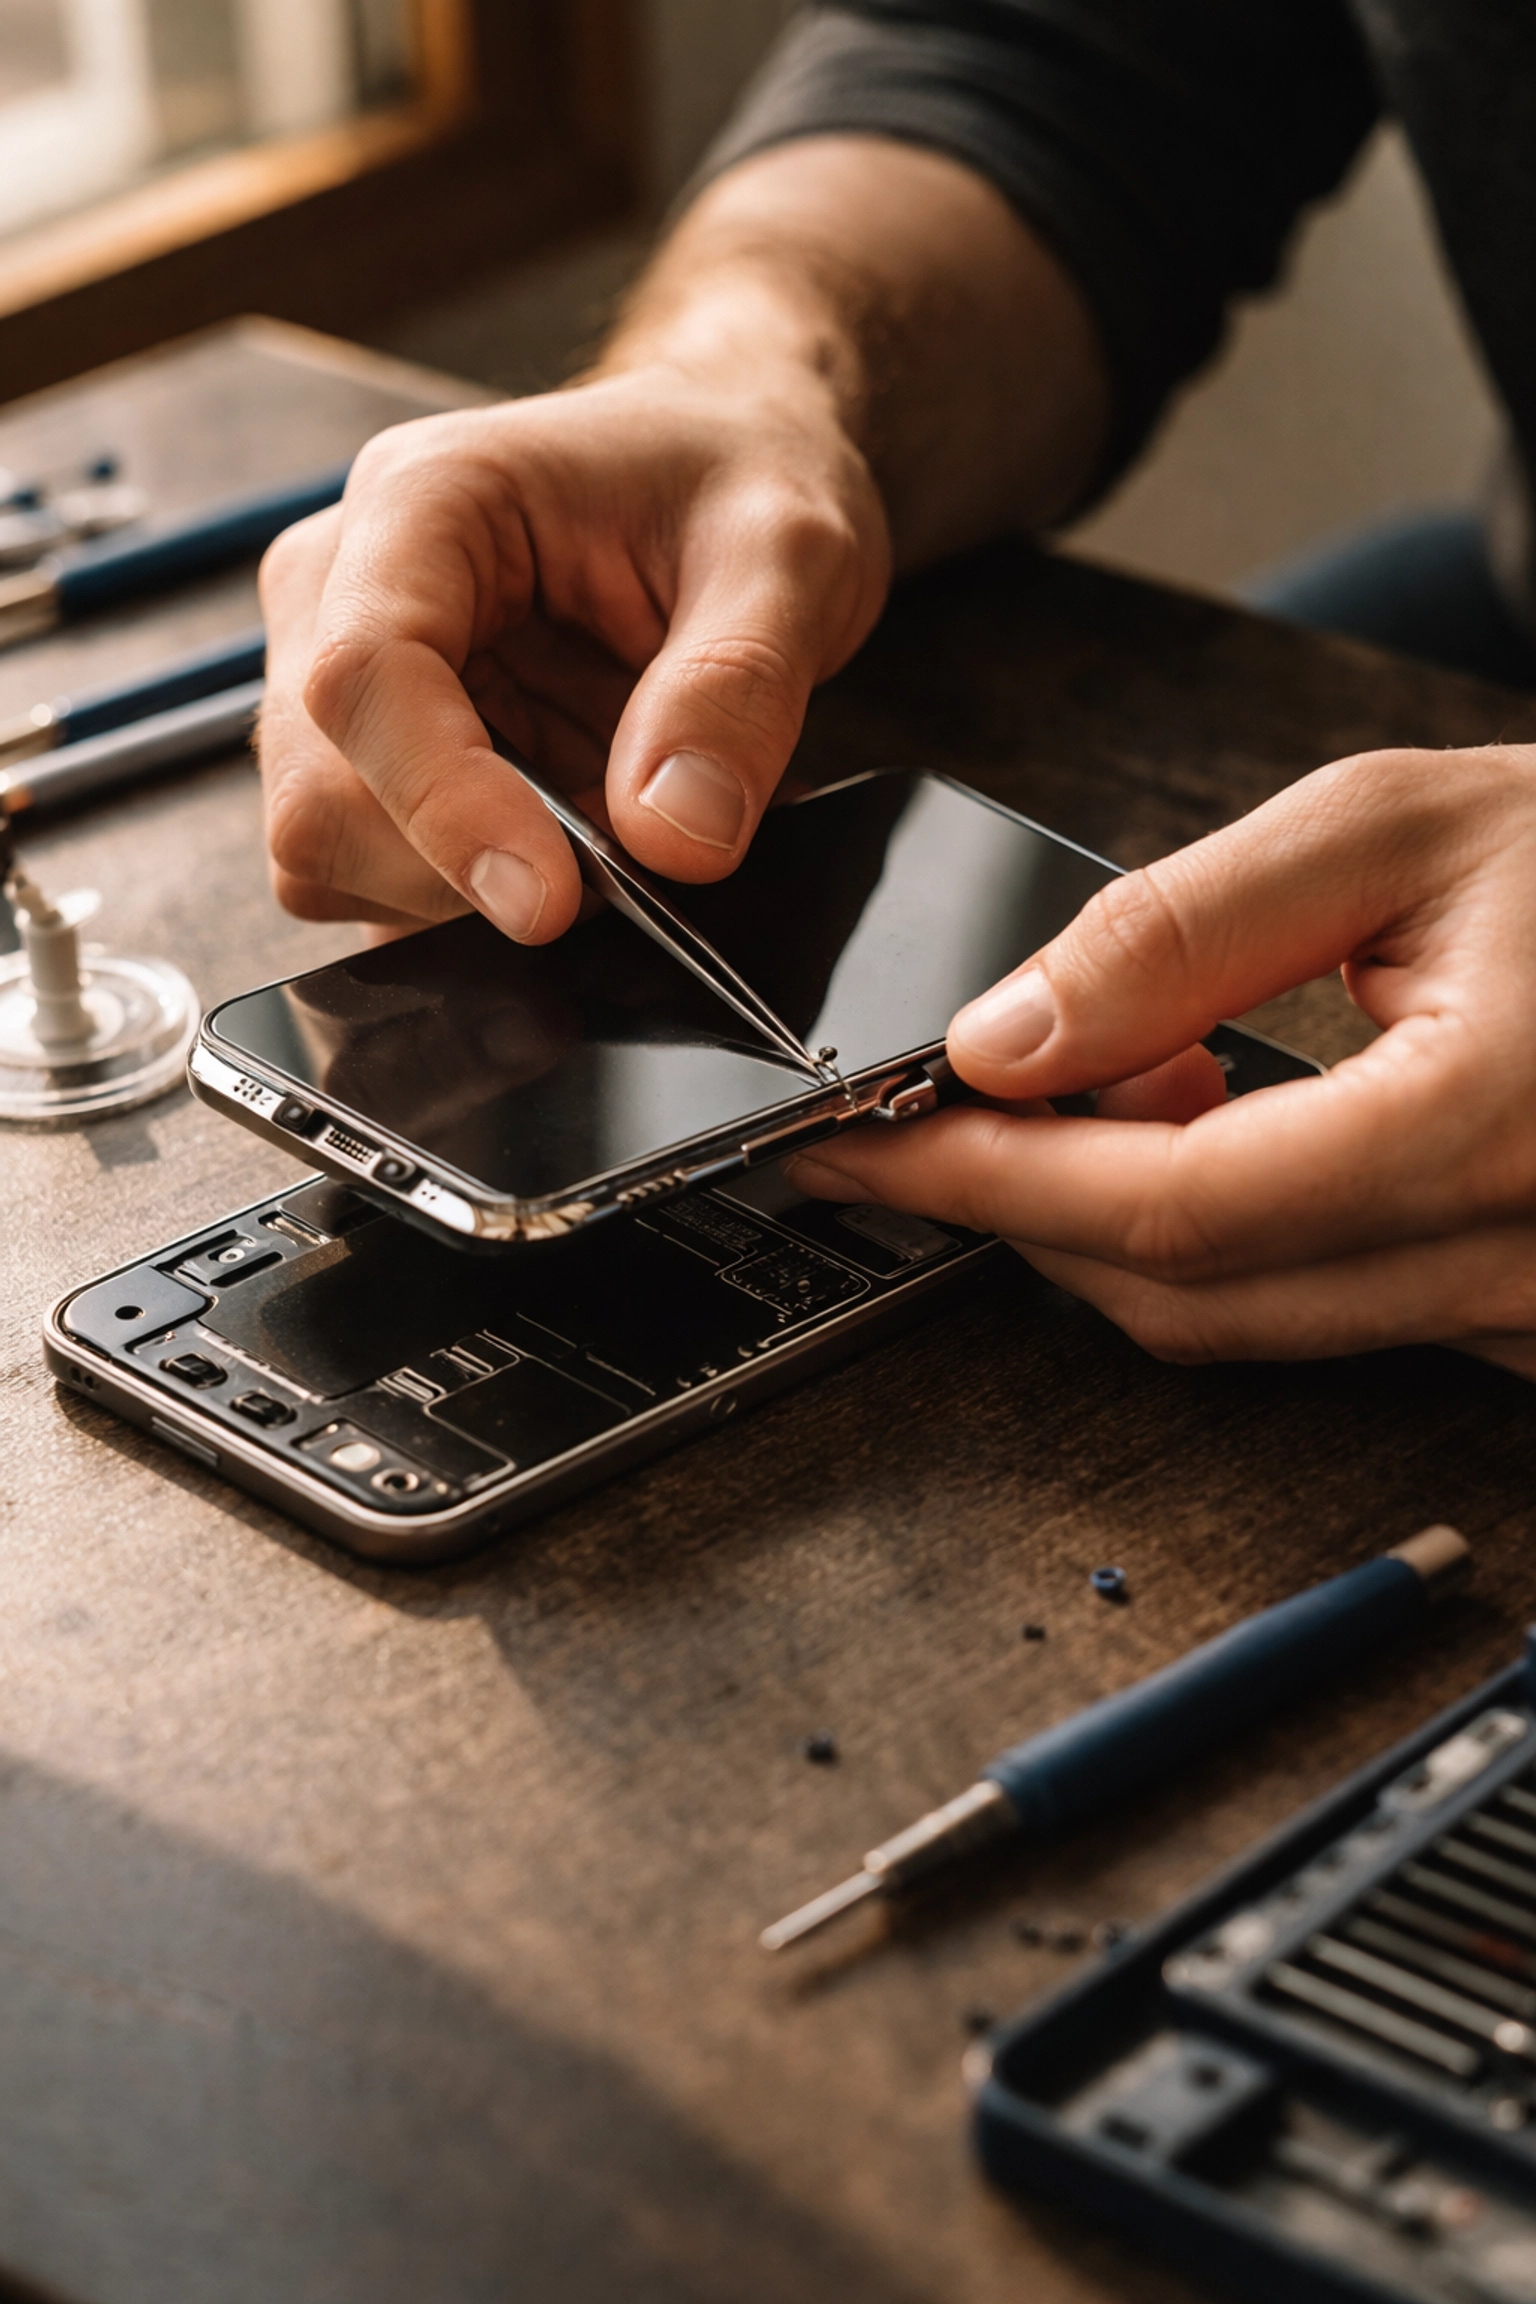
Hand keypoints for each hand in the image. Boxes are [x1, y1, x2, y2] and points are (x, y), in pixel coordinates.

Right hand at [256, 135, 1102, 937]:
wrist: (745, 466)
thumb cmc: (755, 471)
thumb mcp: (791, 558)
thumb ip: (737, 688)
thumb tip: (676, 840)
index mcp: (424, 512)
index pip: (363, 682)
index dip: (445, 808)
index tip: (557, 898)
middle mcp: (351, 593)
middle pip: (319, 789)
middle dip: (455, 868)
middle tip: (607, 890)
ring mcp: (360, 683)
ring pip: (330, 849)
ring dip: (464, 891)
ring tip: (601, 844)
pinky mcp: (400, 758)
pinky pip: (388, 873)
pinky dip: (473, 899)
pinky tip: (569, 855)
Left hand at [786, 744, 1535, 1374]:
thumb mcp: (1399, 828)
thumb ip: (1187, 930)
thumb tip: (1008, 1037)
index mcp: (1495, 1128)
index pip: (1173, 1209)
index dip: (988, 1182)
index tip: (859, 1149)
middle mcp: (1518, 1262)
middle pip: (1185, 1296)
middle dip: (1018, 1213)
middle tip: (916, 1123)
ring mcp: (1523, 1314)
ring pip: (1239, 1321)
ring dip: (1109, 1225)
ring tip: (1075, 1088)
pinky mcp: (1513, 1320)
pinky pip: (1313, 1311)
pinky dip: (1208, 1240)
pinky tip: (1189, 1128)